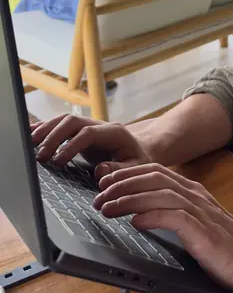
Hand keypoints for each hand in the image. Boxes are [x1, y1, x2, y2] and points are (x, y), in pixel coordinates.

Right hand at [31, 115, 151, 177]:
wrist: (142, 150)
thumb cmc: (139, 161)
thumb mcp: (136, 167)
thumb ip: (120, 170)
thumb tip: (100, 171)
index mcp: (114, 132)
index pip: (88, 133)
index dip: (71, 146)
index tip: (58, 162)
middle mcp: (100, 125)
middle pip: (72, 122)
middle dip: (54, 137)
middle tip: (41, 157)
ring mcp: (89, 125)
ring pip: (64, 120)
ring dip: (46, 131)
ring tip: (31, 145)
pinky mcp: (81, 131)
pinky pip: (61, 125)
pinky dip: (46, 128)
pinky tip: (31, 133)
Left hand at [93, 163, 232, 292]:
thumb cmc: (224, 247)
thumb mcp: (195, 225)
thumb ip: (172, 215)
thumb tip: (138, 214)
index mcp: (192, 191)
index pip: (155, 172)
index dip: (127, 173)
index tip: (104, 181)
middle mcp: (195, 195)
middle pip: (154, 177)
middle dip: (122, 182)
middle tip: (98, 194)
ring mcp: (200, 211)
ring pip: (160, 193)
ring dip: (129, 199)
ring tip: (107, 208)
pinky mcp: (204, 231)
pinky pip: (174, 216)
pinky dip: (152, 215)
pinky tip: (136, 222)